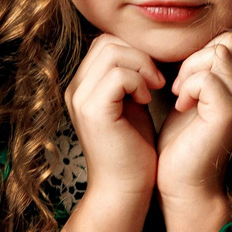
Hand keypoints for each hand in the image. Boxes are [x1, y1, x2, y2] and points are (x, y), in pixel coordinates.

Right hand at [64, 32, 161, 201]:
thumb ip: (131, 78)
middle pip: (107, 42)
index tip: (153, 77)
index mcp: (82, 87)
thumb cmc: (134, 151)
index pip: (105, 43)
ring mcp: (80, 99)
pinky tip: (146, 101)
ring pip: (112, 51)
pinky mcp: (92, 111)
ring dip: (141, 67)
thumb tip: (144, 53)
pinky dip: (138, 82)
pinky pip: (118, 74)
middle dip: (139, 55)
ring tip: (153, 90)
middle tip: (157, 82)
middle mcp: (75, 89)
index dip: (134, 51)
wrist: (125, 189)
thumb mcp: (131, 105)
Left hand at [157, 32, 231, 203]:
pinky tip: (180, 108)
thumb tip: (178, 45)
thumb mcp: (187, 99)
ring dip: (190, 71)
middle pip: (226, 41)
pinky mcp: (229, 113)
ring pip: (218, 53)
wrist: (183, 184)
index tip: (179, 81)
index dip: (198, 52)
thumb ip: (192, 72)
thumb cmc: (180, 145)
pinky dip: (188, 87)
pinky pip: (208, 77)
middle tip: (177, 87)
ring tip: (179, 96)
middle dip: (194, 57)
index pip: (227, 41)